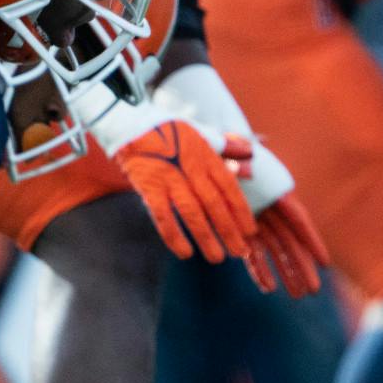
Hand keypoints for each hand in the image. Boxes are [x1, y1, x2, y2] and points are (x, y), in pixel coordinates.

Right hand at [110, 121, 258, 263]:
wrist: (131, 124)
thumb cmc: (169, 130)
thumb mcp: (201, 133)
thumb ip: (225, 146)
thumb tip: (250, 152)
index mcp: (206, 156)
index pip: (229, 188)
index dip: (241, 211)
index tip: (251, 231)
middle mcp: (191, 169)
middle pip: (215, 205)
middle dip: (229, 231)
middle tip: (241, 252)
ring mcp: (170, 179)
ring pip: (192, 213)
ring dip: (206, 238)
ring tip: (217, 258)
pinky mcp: (149, 188)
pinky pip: (163, 216)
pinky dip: (174, 236)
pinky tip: (184, 253)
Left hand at [235, 142, 327, 297]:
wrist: (210, 152)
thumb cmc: (225, 148)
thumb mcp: (233, 149)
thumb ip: (241, 158)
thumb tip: (246, 166)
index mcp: (277, 191)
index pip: (299, 220)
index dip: (312, 242)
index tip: (325, 263)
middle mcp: (272, 209)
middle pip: (290, 241)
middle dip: (302, 266)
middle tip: (312, 291)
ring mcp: (258, 220)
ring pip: (276, 251)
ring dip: (286, 272)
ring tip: (297, 296)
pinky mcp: (241, 229)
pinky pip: (253, 252)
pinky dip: (259, 269)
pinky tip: (267, 288)